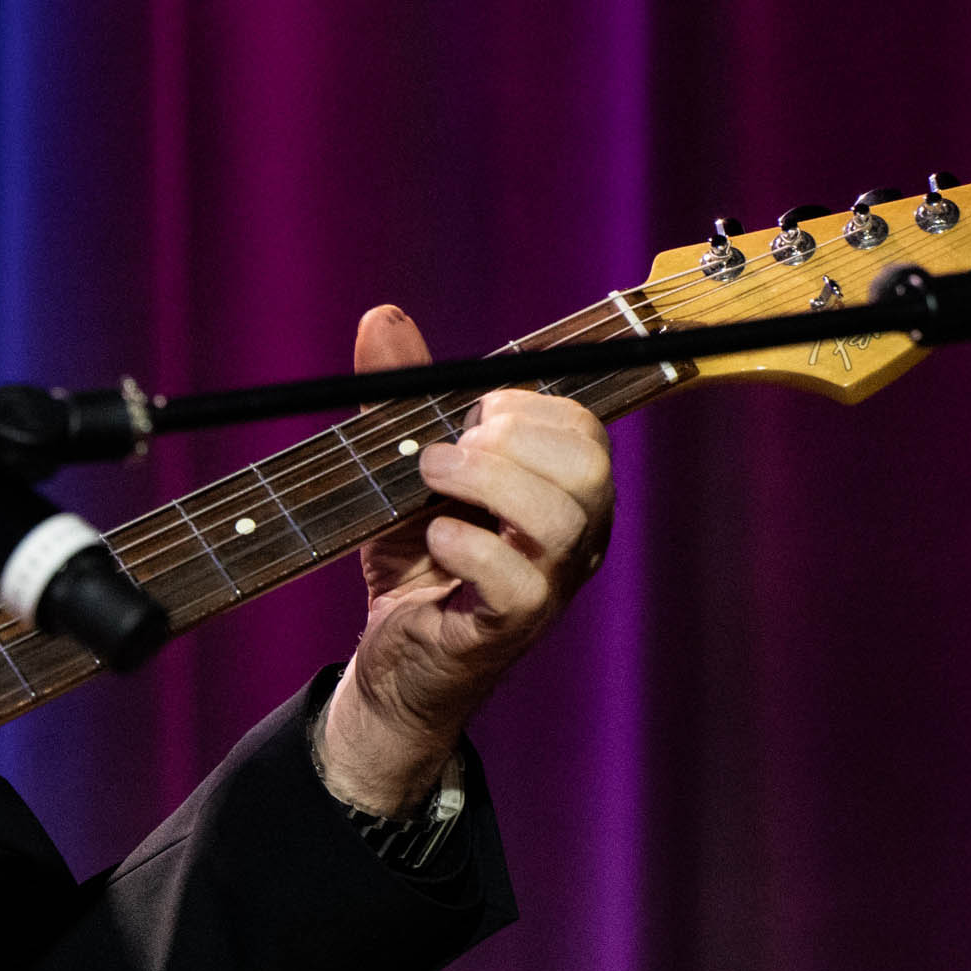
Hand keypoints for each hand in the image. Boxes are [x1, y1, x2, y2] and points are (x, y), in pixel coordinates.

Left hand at [321, 304, 614, 811]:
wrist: (392, 654)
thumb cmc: (414, 556)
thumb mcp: (402, 466)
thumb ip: (399, 395)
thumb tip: (382, 316)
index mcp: (562, 491)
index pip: (584, 429)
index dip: (525, 408)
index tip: (467, 416)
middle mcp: (574, 537)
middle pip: (588, 468)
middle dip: (510, 442)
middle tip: (444, 453)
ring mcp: (550, 586)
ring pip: (563, 520)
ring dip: (486, 484)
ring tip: (428, 484)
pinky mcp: (510, 628)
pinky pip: (521, 583)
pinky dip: (471, 546)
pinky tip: (434, 537)